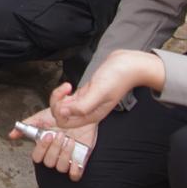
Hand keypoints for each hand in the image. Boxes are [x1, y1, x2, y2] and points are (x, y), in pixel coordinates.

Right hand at [10, 108, 96, 181]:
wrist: (81, 116)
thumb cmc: (61, 118)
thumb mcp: (42, 118)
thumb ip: (27, 126)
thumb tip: (11, 135)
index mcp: (44, 148)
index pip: (37, 157)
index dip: (41, 148)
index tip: (48, 136)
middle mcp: (54, 156)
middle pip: (49, 162)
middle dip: (54, 149)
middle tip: (60, 135)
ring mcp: (66, 160)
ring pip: (61, 167)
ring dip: (65, 154)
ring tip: (70, 140)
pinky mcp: (79, 163)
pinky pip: (75, 176)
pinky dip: (74, 171)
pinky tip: (75, 160)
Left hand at [50, 49, 164, 128]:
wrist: (129, 64)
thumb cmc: (118, 77)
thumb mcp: (100, 92)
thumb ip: (82, 106)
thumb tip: (63, 113)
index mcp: (91, 115)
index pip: (65, 122)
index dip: (59, 112)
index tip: (63, 98)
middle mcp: (88, 111)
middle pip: (62, 115)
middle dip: (57, 103)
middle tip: (64, 89)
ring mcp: (86, 102)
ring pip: (64, 106)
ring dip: (59, 97)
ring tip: (67, 86)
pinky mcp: (86, 93)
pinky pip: (69, 98)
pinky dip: (64, 92)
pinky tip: (69, 85)